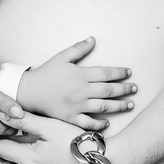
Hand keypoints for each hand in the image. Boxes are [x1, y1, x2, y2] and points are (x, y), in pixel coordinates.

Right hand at [17, 37, 136, 129]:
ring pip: (103, 107)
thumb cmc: (46, 73)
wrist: (28, 92)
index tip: (129, 73)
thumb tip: (93, 39)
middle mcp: (81, 91)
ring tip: (130, 104)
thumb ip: (78, 49)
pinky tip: (108, 123)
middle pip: (108, 90)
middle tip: (135, 89)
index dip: (120, 73)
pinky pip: (88, 123)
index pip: (106, 73)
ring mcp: (76, 106)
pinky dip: (99, 124)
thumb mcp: (61, 57)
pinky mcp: (70, 118)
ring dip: (119, 106)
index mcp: (80, 75)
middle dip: (124, 89)